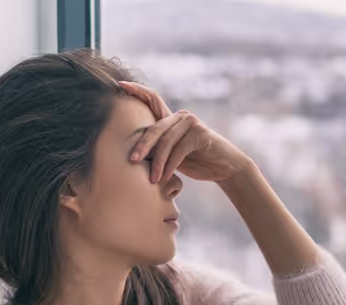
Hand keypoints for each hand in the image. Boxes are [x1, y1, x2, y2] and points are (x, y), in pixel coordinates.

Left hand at [118, 81, 252, 183]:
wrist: (225, 168)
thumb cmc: (197, 162)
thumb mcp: (172, 154)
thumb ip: (158, 148)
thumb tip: (132, 153)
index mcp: (172, 119)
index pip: (152, 99)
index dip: (137, 90)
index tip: (120, 84)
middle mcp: (181, 116)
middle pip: (155, 128)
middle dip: (142, 145)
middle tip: (132, 161)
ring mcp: (192, 123)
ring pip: (166, 141)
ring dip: (158, 163)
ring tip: (153, 179)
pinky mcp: (201, 134)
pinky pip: (179, 150)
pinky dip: (170, 166)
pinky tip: (165, 177)